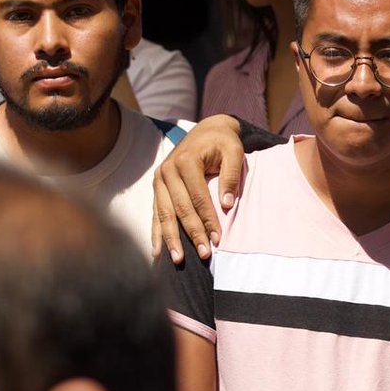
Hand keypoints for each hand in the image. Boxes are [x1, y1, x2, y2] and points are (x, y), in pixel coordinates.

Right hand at [151, 115, 243, 262]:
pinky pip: (156, 212)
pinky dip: (156, 232)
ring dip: (171, 238)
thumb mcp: (234, 151)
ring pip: (164, 214)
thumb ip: (231, 175)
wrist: (206, 130)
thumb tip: (226, 203)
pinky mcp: (157, 187)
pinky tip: (157, 251)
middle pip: (180, 209)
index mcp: (186, 161)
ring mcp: (159, 180)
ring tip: (178, 260)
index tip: (217, 239)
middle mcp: (167, 171)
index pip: (198, 197)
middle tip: (204, 255)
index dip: (208, 219)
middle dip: (192, 234)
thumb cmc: (222, 142)